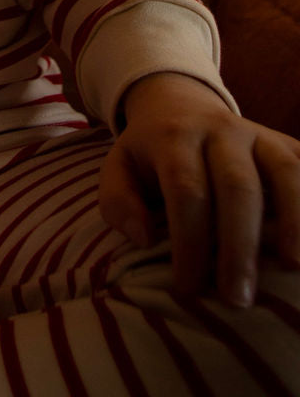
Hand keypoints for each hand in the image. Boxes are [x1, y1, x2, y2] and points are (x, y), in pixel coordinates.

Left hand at [99, 72, 299, 306]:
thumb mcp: (119, 167)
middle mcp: (221, 130)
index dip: (188, 241)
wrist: (179, 103)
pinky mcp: (286, 142)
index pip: (186, 189)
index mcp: (175, 137)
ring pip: (285, 171)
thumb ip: (118, 200)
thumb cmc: (151, 153)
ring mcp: (259, 134)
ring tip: (293, 269)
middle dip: (238, 244)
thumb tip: (143, 238)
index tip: (187, 288)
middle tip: (237, 298)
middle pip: (237, 185)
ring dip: (294, 220)